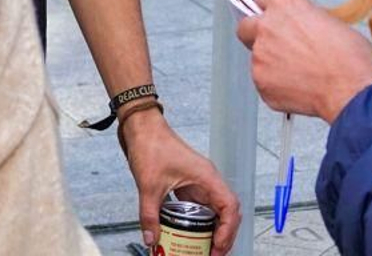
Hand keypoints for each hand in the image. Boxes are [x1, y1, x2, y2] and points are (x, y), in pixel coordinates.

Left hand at [120, 110, 239, 253]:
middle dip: (223, 235)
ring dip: (213, 230)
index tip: (217, 246)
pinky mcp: (188, 184)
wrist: (141, 128)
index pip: (230, 206)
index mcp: (206, 177)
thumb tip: (152, 240)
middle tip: (213, 254)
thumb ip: (150, 215)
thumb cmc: (151, 145)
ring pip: (215, 210)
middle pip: (227, 212)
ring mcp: (199, 182)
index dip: (227, 229)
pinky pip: (200, 207)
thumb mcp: (149, 185)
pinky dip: (199, 223)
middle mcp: (207, 180)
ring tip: (205, 249)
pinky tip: (190, 234)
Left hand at [235, 0, 371, 122]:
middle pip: (245, 25)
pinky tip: (299, 86)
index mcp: (285, 4)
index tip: (268, 12)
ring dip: (271, 61)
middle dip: (256, 32)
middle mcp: (267, 26)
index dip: (267, 6)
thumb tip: (296, 28)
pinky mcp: (261, 82)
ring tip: (300, 71)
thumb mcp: (330, 22)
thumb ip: (302, 20)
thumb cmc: (352, 59)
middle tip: (276, 43)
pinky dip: (276, 83)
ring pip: (256, 56)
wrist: (355, 92)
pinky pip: (263, 80)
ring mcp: (261, 56)